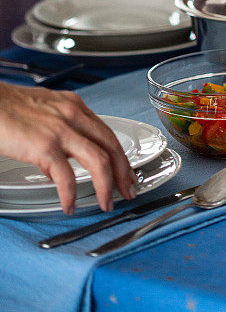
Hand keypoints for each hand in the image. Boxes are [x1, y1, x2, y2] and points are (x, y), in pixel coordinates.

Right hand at [0, 83, 137, 214]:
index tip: (126, 173)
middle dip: (124, 173)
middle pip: (112, 146)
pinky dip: (71, 195)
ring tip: (106, 203)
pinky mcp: (45, 146)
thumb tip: (65, 161)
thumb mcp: (45, 111)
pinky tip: (69, 205)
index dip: (121, 156)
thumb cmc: (9, 108)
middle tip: (127, 191)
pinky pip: (67, 177)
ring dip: (106, 186)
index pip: (108, 133)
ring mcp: (61, 130)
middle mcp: (74, 115)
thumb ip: (61, 132)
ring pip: (99, 161)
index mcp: (75, 106)